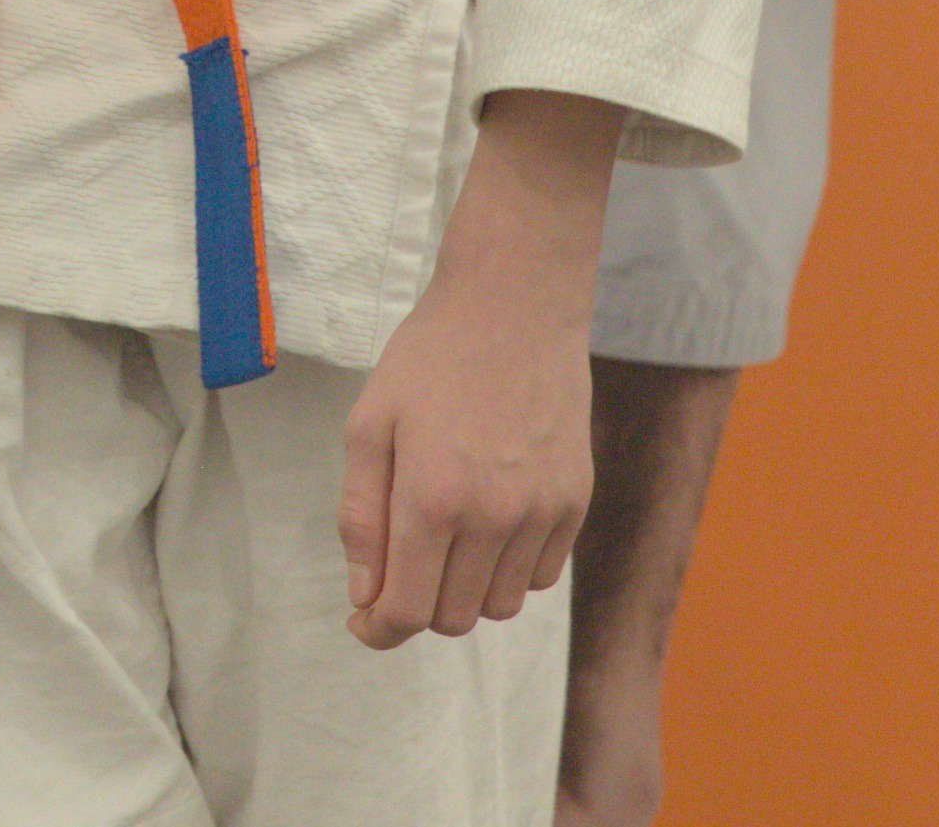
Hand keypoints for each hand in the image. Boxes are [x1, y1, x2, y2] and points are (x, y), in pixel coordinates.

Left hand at [338, 90, 618, 646]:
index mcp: (433, 498)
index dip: (380, 629)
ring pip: (501, 605)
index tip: (365, 622)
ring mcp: (544, 514)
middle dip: (417, 604)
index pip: (407, 609)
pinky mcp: (577, 503)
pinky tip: (488, 524)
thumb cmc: (429, 358)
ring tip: (444, 536)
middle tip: (398, 562)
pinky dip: (510, 570)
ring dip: (465, 590)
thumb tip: (365, 594)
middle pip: (453, 617)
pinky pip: (542, 576)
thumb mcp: (369, 424)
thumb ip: (361, 516)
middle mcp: (496, 518)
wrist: (515, 308)